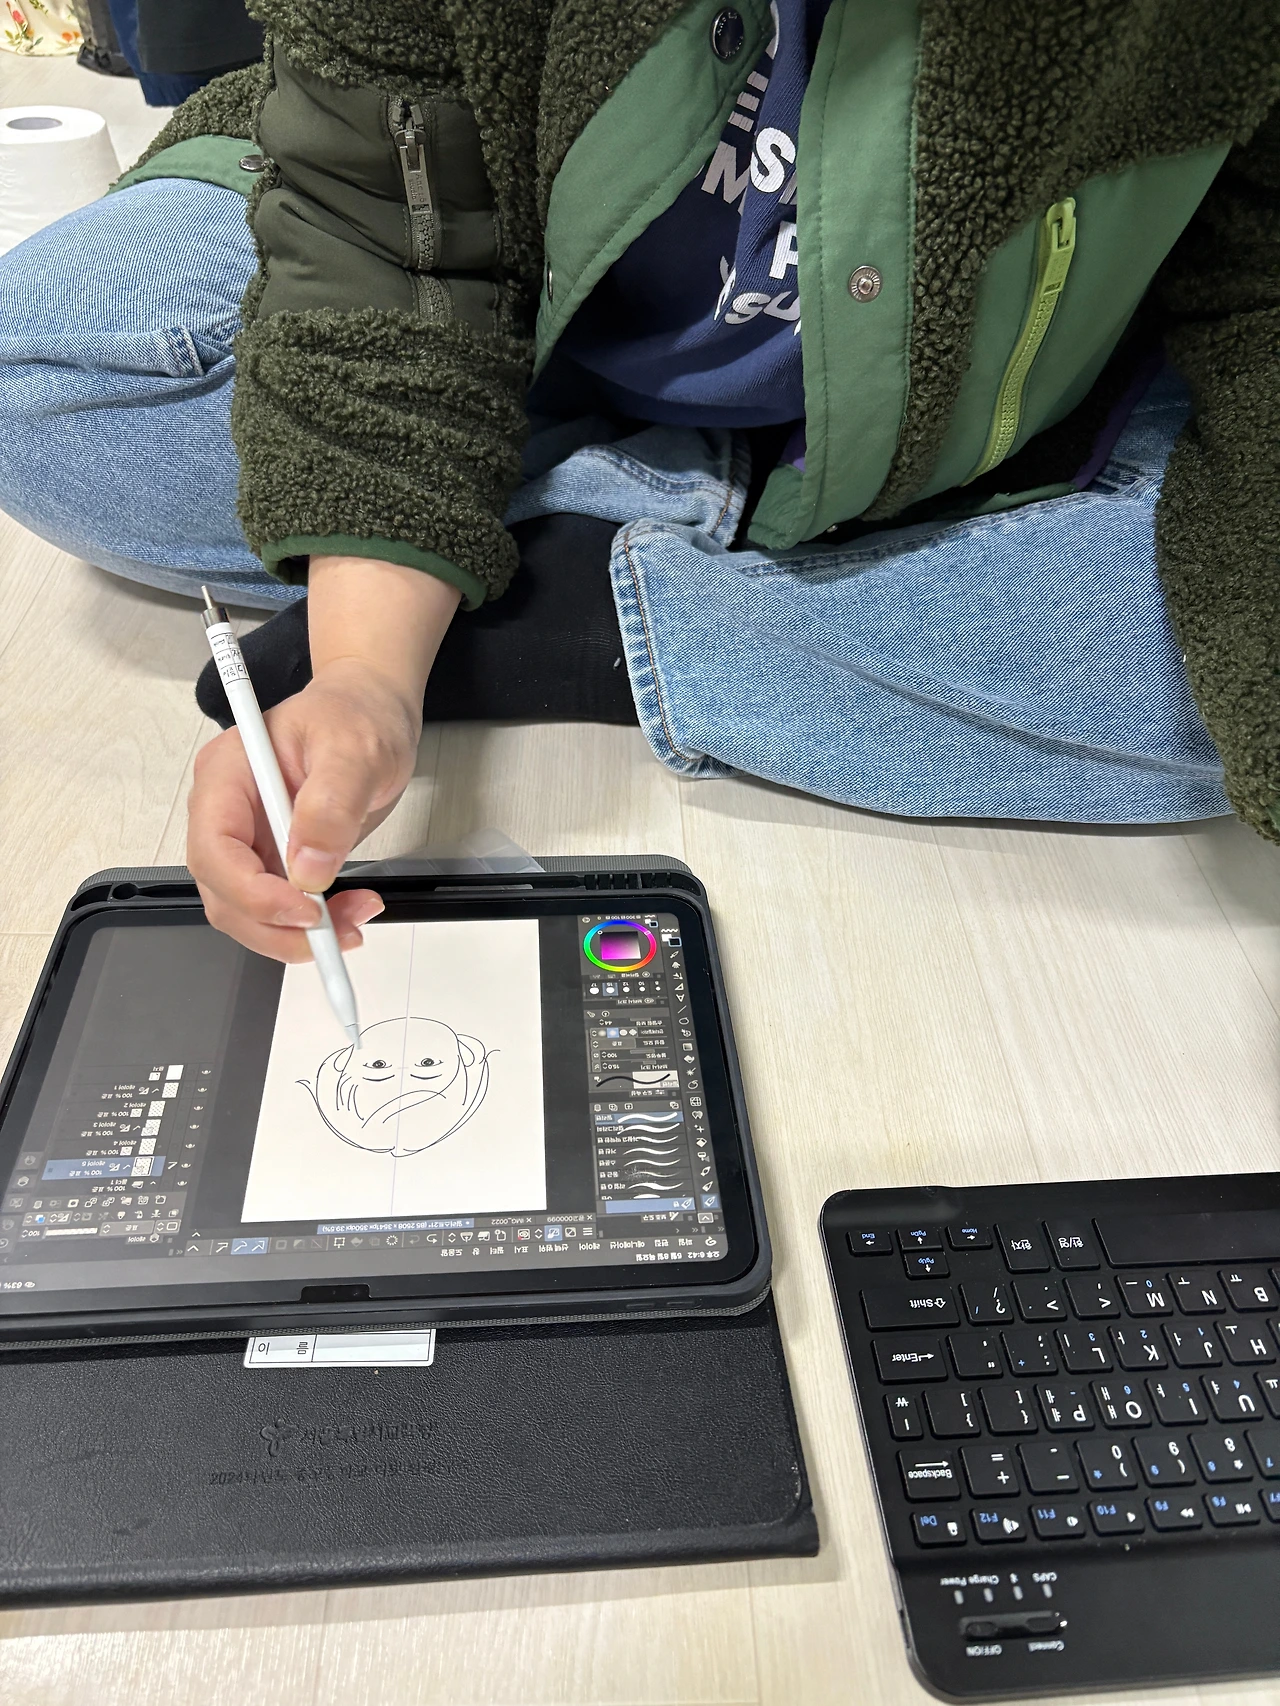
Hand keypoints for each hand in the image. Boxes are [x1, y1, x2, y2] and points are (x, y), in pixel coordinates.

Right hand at [187, 659, 417, 958]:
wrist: (371, 711)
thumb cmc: (357, 714)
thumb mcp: (355, 749)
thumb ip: (331, 804)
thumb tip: (309, 867)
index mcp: (228, 774)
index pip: (215, 848)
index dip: (251, 891)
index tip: (305, 910)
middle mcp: (226, 810)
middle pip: (223, 891)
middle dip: (275, 925)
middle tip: (335, 933)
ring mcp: (247, 838)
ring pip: (247, 911)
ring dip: (294, 933)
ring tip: (353, 922)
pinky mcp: (273, 858)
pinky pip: (277, 908)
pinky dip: (309, 924)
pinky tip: (346, 913)